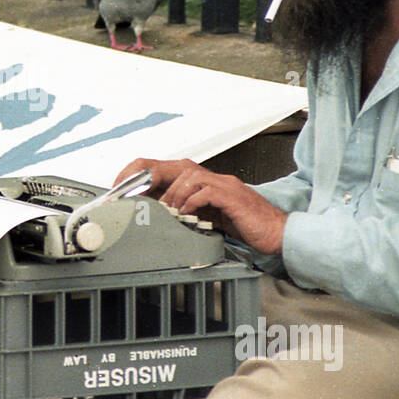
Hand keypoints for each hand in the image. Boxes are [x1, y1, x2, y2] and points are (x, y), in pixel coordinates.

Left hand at [114, 158, 288, 255]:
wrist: (275, 232)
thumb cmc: (242, 225)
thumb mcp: (205, 217)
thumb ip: (183, 211)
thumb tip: (153, 216)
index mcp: (202, 181)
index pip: (165, 167)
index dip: (141, 173)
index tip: (122, 189)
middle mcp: (211, 177)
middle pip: (174, 165)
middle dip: (148, 177)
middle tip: (132, 195)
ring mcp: (223, 184)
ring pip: (188, 175)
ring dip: (172, 195)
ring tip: (169, 214)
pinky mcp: (232, 196)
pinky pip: (206, 191)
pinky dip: (192, 202)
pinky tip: (188, 216)